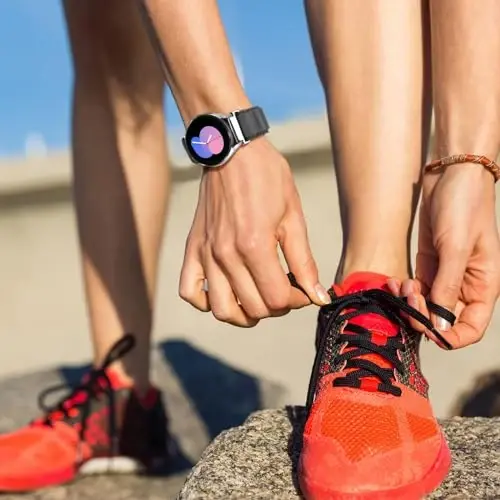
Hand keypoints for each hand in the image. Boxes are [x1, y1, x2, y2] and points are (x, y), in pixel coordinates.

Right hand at [179, 138, 329, 326]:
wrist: (231, 150)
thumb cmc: (267, 177)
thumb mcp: (294, 217)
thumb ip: (305, 262)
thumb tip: (319, 296)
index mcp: (255, 246)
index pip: (278, 299)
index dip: (297, 300)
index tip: (302, 288)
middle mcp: (226, 255)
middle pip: (254, 308)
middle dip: (277, 306)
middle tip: (285, 288)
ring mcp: (206, 253)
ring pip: (222, 310)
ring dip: (244, 314)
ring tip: (258, 299)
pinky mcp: (193, 248)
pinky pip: (189, 291)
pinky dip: (205, 302)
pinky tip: (224, 292)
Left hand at [405, 164, 499, 347]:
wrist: (450, 175)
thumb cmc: (463, 207)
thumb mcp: (456, 248)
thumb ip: (448, 287)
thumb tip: (440, 325)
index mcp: (483, 286)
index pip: (470, 328)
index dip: (450, 338)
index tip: (427, 332)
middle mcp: (466, 286)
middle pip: (444, 320)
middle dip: (423, 317)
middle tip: (408, 301)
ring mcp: (446, 276)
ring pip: (426, 306)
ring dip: (410, 303)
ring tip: (401, 286)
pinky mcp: (429, 264)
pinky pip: (416, 289)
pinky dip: (404, 290)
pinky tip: (396, 281)